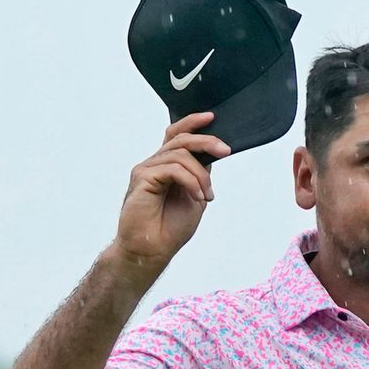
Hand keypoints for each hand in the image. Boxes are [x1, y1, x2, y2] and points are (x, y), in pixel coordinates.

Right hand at [113, 112, 230, 268]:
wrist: (151, 250)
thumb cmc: (170, 228)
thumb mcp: (195, 197)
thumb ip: (200, 175)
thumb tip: (213, 154)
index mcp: (167, 166)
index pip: (176, 134)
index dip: (192, 122)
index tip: (212, 117)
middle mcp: (155, 164)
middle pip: (181, 138)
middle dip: (206, 141)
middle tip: (225, 150)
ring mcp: (147, 169)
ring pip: (180, 154)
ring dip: (200, 174)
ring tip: (206, 195)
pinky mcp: (142, 178)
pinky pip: (173, 169)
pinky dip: (191, 181)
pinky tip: (198, 196)